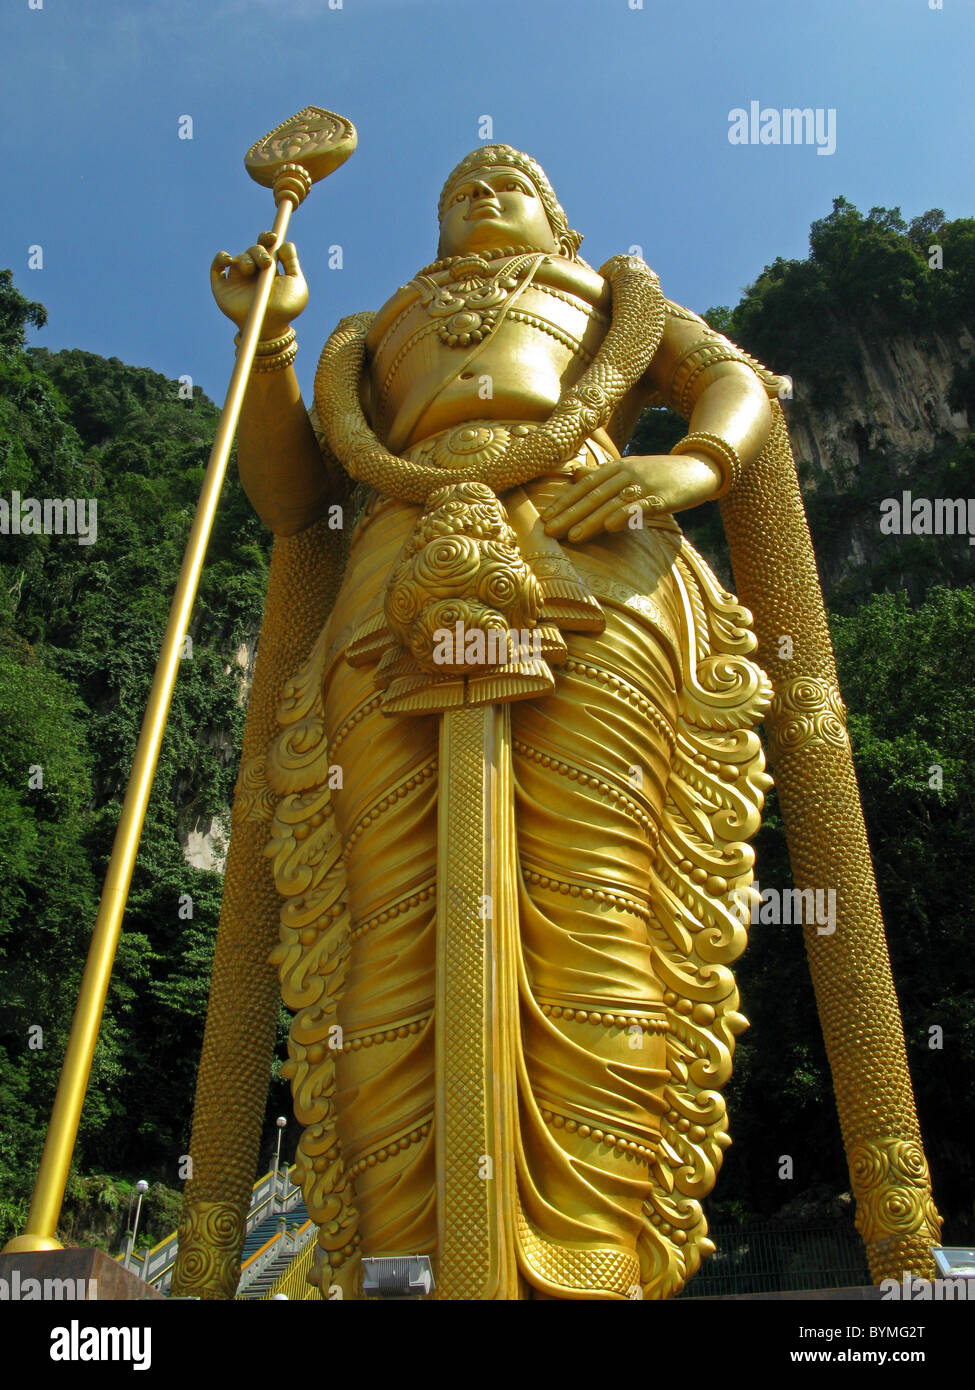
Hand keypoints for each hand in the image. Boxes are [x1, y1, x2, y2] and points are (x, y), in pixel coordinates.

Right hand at [209, 232, 307, 339]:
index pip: (266, 246)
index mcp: (269, 268)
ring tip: (251, 270)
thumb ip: (292, 263)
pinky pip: (217, 267)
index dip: (267, 238)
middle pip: (252, 250)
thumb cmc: (286, 310)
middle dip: (259, 251)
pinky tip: (228, 260)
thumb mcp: (296, 285)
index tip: (272, 238)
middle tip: (266, 264)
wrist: (270, 329)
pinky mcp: (223, 287)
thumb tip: (286, 243)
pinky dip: (220, 258)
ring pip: (238, 258)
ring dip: (245, 259)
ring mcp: (237, 279)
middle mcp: (253, 271)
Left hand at [541, 454, 724, 541]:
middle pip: (594, 496)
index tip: (545, 518)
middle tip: (549, 531)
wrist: (699, 468)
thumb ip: (603, 474)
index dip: (564, 501)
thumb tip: (576, 475)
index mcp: (617, 467)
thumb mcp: (630, 469)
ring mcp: (645, 484)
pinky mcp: (663, 497)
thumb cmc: (660, 473)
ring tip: (573, 536)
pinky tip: (612, 527)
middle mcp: (627, 473)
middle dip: (570, 514)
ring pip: (613, 503)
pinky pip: (642, 507)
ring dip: (592, 520)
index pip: (585, 485)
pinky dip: (626, 515)